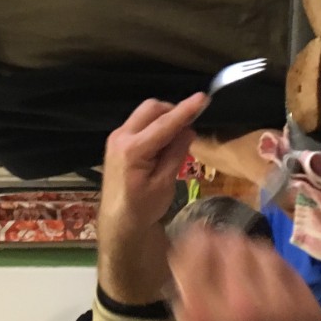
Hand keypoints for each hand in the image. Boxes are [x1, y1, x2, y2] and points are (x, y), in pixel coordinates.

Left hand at [101, 93, 204, 229]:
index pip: (164, 123)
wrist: (118, 221)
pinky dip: (155, 126)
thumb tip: (188, 129)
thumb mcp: (165, 184)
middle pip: (151, 108)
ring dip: (164, 118)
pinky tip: (163, 143)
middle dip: (173, 111)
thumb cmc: (143, 208)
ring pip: (145, 113)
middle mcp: (121, 137)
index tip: (203, 98)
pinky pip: (139, 122)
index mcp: (133, 150)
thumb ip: (176, 153)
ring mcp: (117, 137)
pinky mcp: (117, 140)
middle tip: (190, 125)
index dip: (185, 110)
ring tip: (177, 138)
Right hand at [169, 229, 320, 320]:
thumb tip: (186, 274)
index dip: (192, 239)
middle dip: (220, 244)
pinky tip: (267, 279)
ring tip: (244, 264)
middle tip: (218, 252)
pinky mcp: (309, 307)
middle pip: (230, 243)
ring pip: (261, 250)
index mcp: (208, 320)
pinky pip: (287, 268)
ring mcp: (282, 303)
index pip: (196, 251)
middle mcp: (244, 304)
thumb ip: (188, 314)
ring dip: (247, 253)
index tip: (192, 240)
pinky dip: (272, 267)